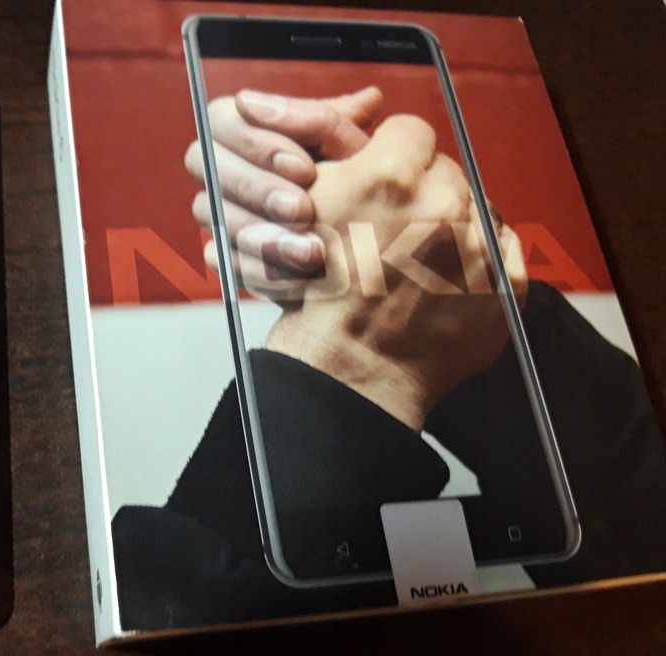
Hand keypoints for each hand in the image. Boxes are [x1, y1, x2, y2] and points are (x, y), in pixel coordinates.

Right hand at [184, 87, 383, 298]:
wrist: (354, 244)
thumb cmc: (352, 184)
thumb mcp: (352, 152)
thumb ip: (350, 129)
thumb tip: (368, 100)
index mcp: (241, 128)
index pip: (223, 120)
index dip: (258, 143)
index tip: (305, 169)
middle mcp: (219, 166)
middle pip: (208, 165)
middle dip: (257, 188)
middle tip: (303, 210)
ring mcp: (216, 211)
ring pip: (215, 216)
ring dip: (263, 234)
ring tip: (311, 250)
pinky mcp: (223, 254)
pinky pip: (224, 261)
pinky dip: (263, 270)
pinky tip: (300, 276)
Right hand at [266, 114, 527, 429]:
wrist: (347, 369)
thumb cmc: (319, 297)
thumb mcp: (305, 210)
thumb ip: (338, 161)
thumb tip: (363, 135)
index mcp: (392, 176)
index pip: (411, 131)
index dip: (394, 155)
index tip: (387, 181)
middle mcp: (443, 203)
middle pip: (446, 169)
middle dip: (424, 192)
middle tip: (396, 231)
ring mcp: (479, 244)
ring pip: (474, 206)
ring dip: (452, 224)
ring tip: (418, 262)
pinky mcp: (505, 283)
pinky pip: (504, 248)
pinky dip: (480, 259)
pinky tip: (445, 279)